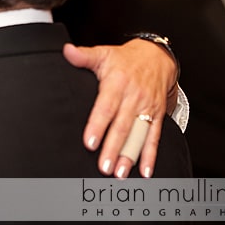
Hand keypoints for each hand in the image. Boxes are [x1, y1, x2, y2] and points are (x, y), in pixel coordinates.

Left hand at [63, 39, 175, 178]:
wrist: (157, 57)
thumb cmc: (125, 59)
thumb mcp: (104, 53)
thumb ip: (84, 56)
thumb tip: (67, 51)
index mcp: (118, 83)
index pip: (106, 106)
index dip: (98, 124)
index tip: (90, 141)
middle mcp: (133, 97)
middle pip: (122, 126)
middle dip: (113, 148)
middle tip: (104, 166)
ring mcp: (146, 108)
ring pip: (138, 134)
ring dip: (130, 155)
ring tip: (121, 173)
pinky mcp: (157, 115)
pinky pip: (155, 137)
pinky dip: (151, 155)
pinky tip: (145, 172)